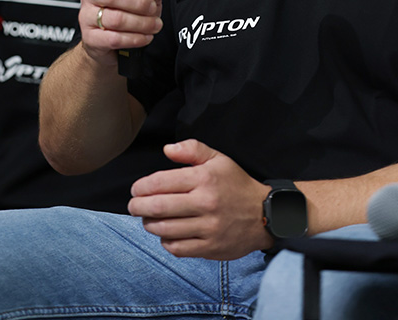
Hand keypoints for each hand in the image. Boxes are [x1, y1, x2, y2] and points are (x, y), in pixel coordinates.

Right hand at [78, 0, 167, 66]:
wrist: (108, 42)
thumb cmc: (125, 12)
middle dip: (138, 3)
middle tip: (153, 8)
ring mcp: (87, 16)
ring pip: (115, 19)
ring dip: (141, 23)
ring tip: (153, 24)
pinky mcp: (90, 38)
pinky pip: (114, 38)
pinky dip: (135, 38)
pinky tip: (144, 36)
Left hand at [127, 139, 272, 259]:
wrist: (264, 214)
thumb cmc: (236, 184)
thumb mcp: (218, 159)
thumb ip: (192, 150)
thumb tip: (167, 149)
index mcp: (205, 178)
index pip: (162, 182)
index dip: (142, 186)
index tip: (136, 189)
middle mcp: (205, 203)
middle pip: (158, 207)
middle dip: (138, 206)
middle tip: (133, 205)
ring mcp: (208, 227)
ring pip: (165, 229)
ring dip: (149, 224)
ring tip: (148, 219)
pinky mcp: (210, 248)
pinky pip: (177, 247)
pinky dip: (166, 241)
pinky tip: (166, 233)